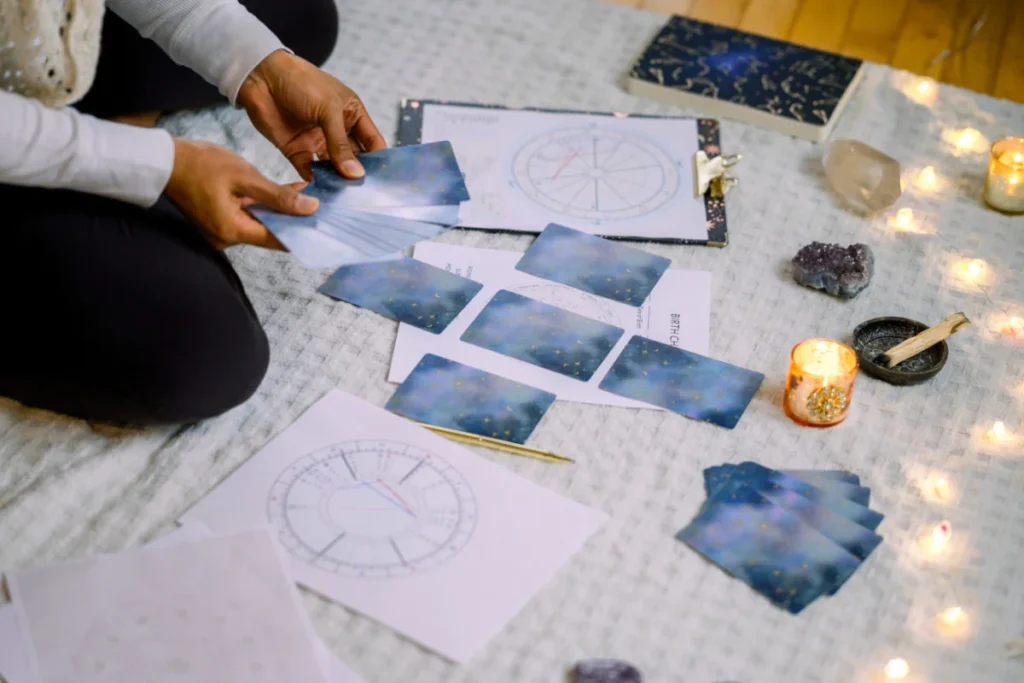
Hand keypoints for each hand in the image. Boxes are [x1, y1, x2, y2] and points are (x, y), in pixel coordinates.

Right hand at [166, 137, 318, 249]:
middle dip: (297, 219)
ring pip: (263, 223)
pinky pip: (251, 216)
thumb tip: (310, 208)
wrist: (164, 160)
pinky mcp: (222, 220)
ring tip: (312, 196)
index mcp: (233, 231)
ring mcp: (223, 231)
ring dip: (284, 210)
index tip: (327, 223)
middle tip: (325, 206)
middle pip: (272, 233)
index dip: (304, 232)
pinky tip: (290, 193)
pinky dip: (268, 206)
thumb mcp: (244, 177)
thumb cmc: (200, 164)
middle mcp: (228, 238)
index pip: (279, 240)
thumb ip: (278, 196)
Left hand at [237, 50, 386, 180]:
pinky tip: (322, 193)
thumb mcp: (328, 109)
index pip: (372, 142)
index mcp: (352, 114)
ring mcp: (318, 142)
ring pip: (334, 168)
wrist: (261, 77)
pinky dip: (316, 182)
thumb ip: (340, 143)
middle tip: (366, 195)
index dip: (380, 159)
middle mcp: (337, 130)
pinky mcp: (298, 151)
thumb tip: (356, 173)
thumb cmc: (301, 82)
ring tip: (346, 198)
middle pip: (354, 159)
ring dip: (338, 181)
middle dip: (359, 175)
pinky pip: (310, 171)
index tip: (385, 180)